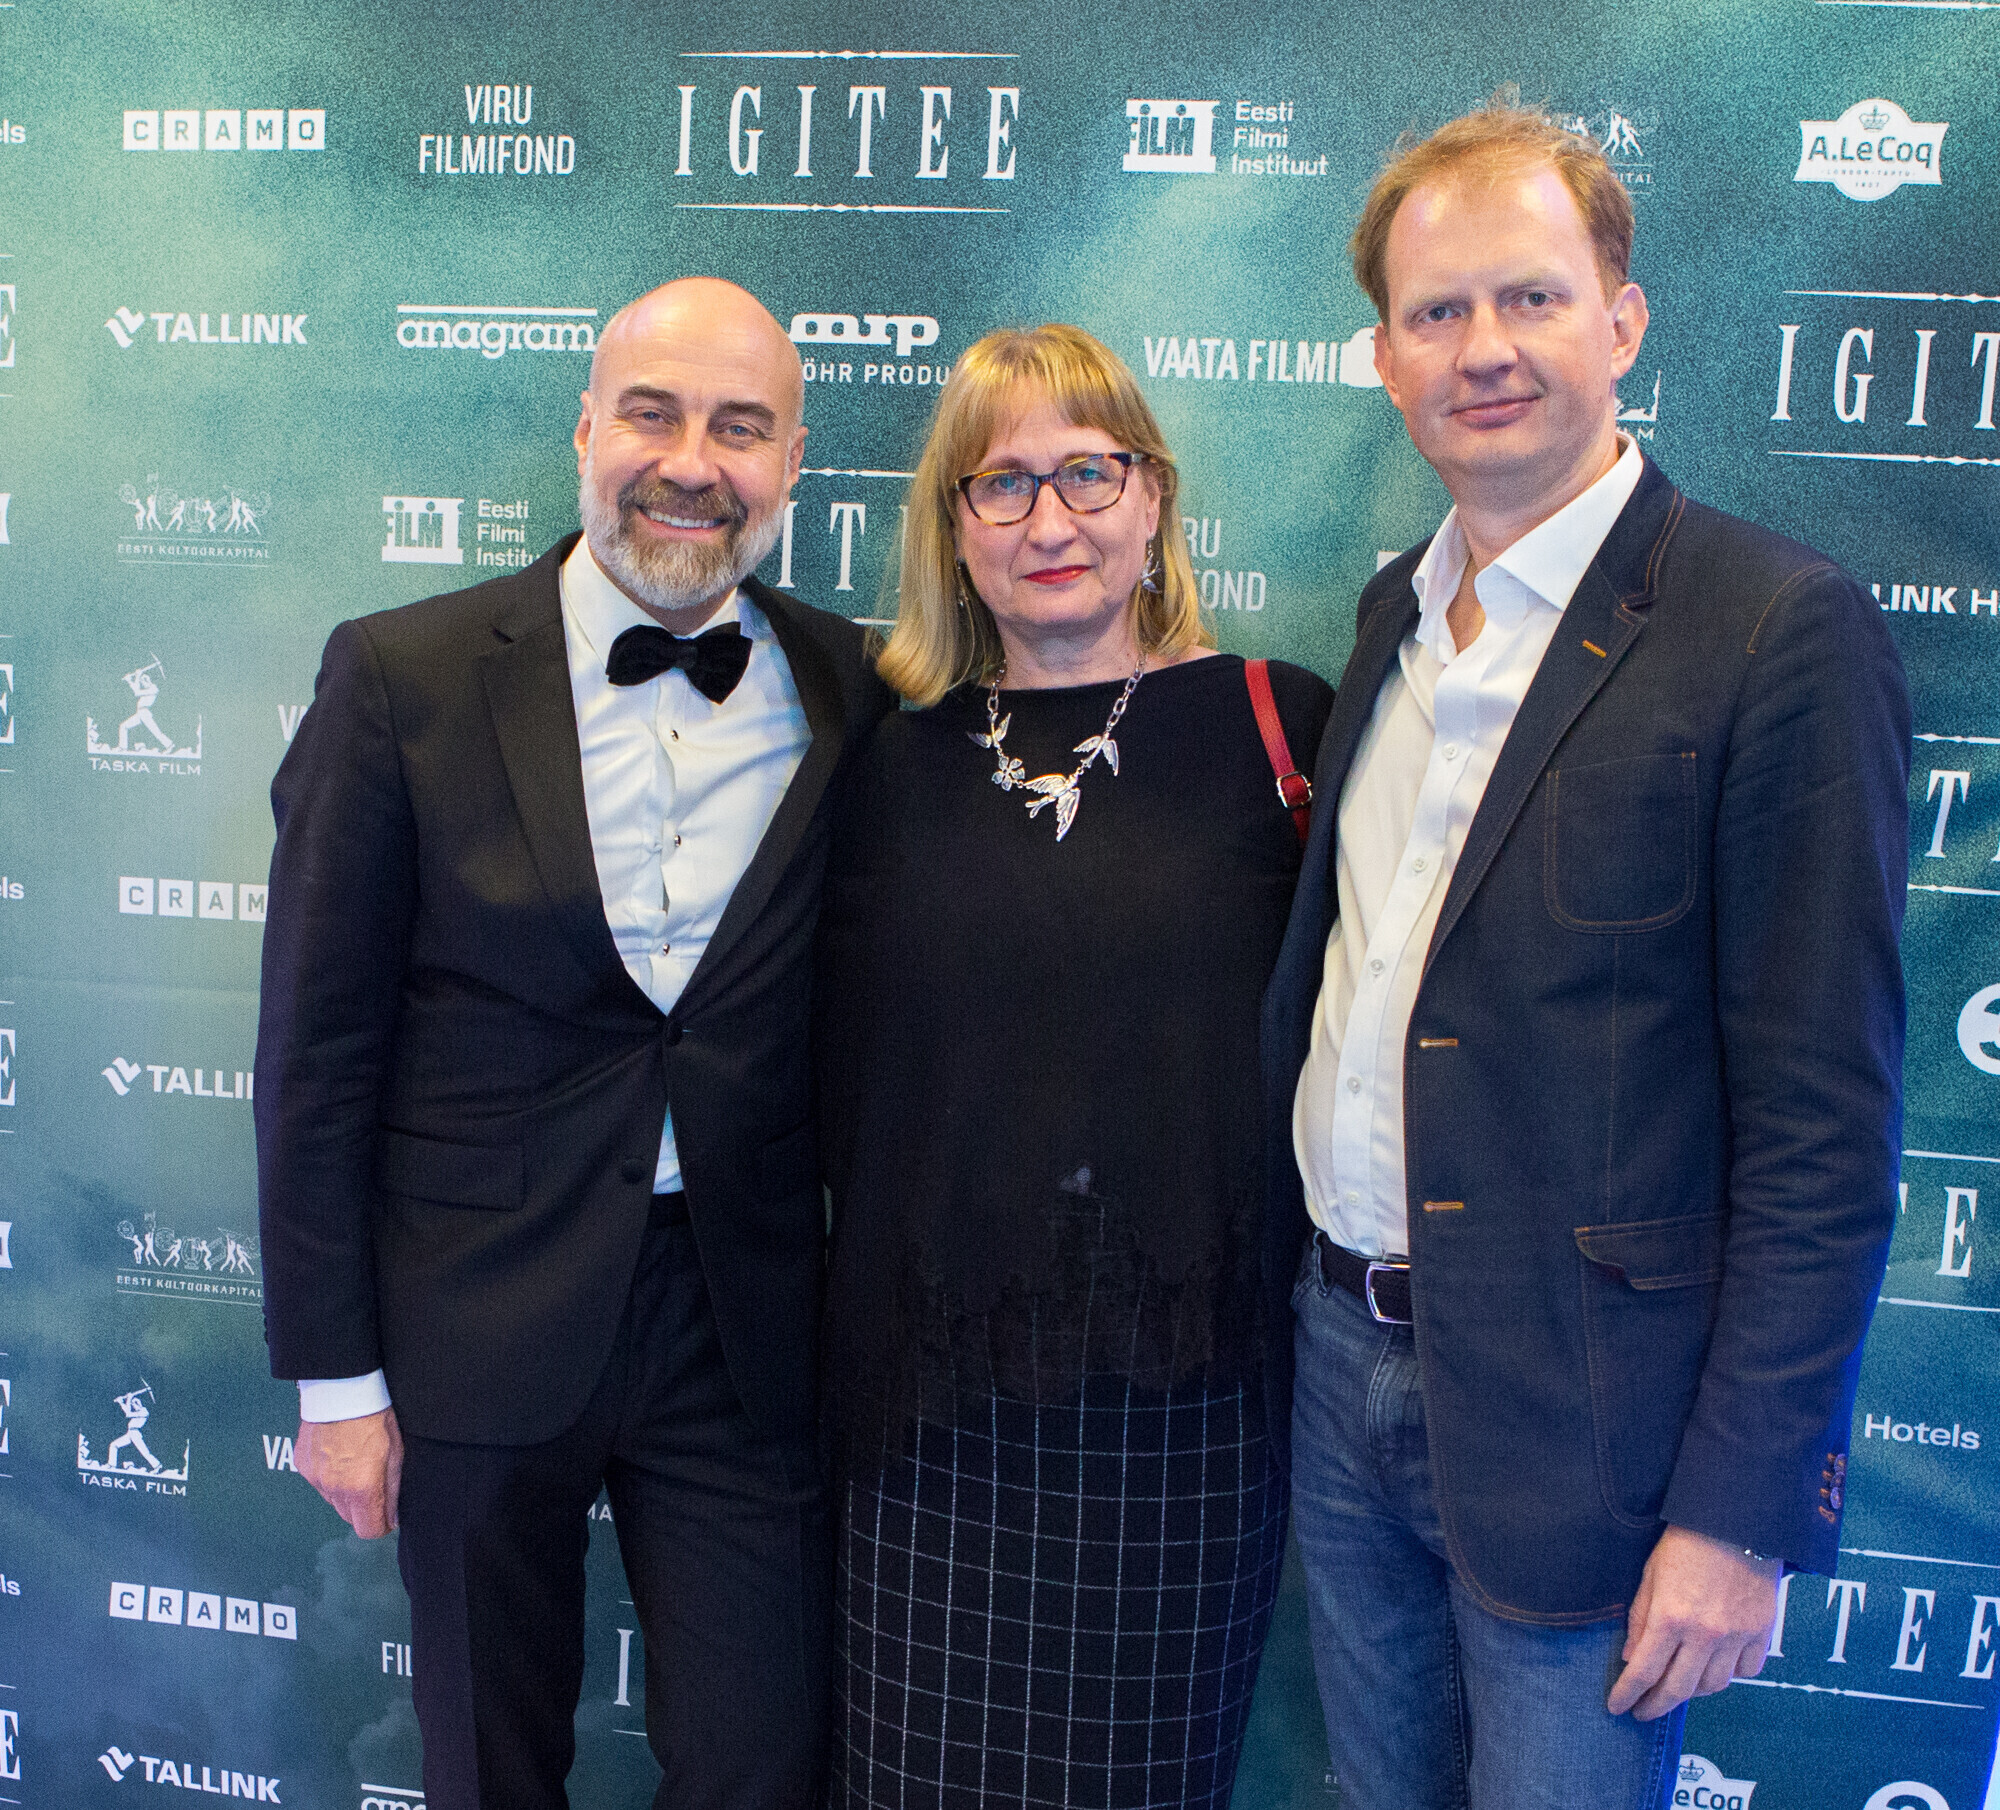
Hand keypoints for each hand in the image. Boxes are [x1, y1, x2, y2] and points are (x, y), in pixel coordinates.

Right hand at [294, 1407, 402, 1538]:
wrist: (341, 1389)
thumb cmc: (373, 1415)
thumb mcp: (396, 1451)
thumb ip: (393, 1489)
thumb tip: (392, 1517)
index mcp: (361, 1487)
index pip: (368, 1531)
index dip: (381, 1526)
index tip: (388, 1516)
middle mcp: (334, 1488)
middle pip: (350, 1518)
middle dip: (364, 1509)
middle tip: (375, 1483)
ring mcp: (315, 1479)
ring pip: (334, 1502)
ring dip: (346, 1493)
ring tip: (357, 1463)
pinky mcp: (302, 1467)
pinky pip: (319, 1484)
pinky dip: (330, 1478)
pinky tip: (340, 1456)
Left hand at [1607, 1525, 1779, 1720]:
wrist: (1737, 1521)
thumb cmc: (1686, 1541)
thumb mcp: (1651, 1574)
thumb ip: (1641, 1619)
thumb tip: (1632, 1658)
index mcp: (1670, 1617)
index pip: (1644, 1671)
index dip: (1628, 1694)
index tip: (1617, 1707)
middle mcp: (1704, 1634)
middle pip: (1679, 1689)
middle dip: (1656, 1706)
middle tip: (1644, 1711)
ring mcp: (1736, 1636)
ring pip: (1714, 1685)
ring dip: (1692, 1692)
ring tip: (1677, 1687)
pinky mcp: (1761, 1632)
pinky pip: (1746, 1671)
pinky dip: (1729, 1676)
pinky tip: (1715, 1669)